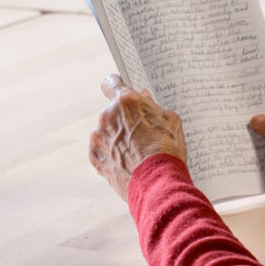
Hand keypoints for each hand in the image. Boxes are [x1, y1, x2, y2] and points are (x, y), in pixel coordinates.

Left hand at [89, 74, 187, 200]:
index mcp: (125, 101)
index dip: (116, 85)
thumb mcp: (170, 120)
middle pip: (112, 111)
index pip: (111, 83)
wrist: (157, 183)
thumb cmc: (167, 149)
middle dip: (123, 119)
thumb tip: (143, 98)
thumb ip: (153, 105)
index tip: (120, 90)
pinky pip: (102, 150)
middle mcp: (106, 116)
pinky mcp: (94, 157)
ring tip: (136, 153)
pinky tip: (128, 162)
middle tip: (141, 132)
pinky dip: (112, 154)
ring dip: (117, 137)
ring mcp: (98, 137)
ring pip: (107, 131)